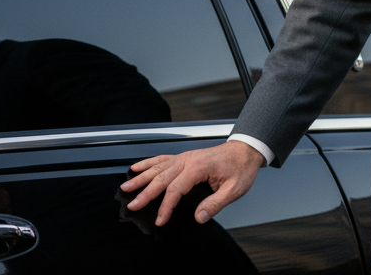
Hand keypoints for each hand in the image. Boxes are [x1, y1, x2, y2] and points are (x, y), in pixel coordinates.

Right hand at [120, 140, 266, 226]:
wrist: (245, 150)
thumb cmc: (240, 168)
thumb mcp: (234, 189)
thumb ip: (215, 204)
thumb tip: (199, 217)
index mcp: (199, 167)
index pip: (176, 189)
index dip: (166, 206)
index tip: (160, 219)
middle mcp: (188, 160)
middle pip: (162, 177)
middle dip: (145, 193)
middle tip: (133, 205)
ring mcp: (185, 157)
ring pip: (158, 167)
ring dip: (141, 177)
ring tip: (126, 186)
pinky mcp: (184, 157)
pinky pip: (162, 159)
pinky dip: (148, 163)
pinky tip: (136, 167)